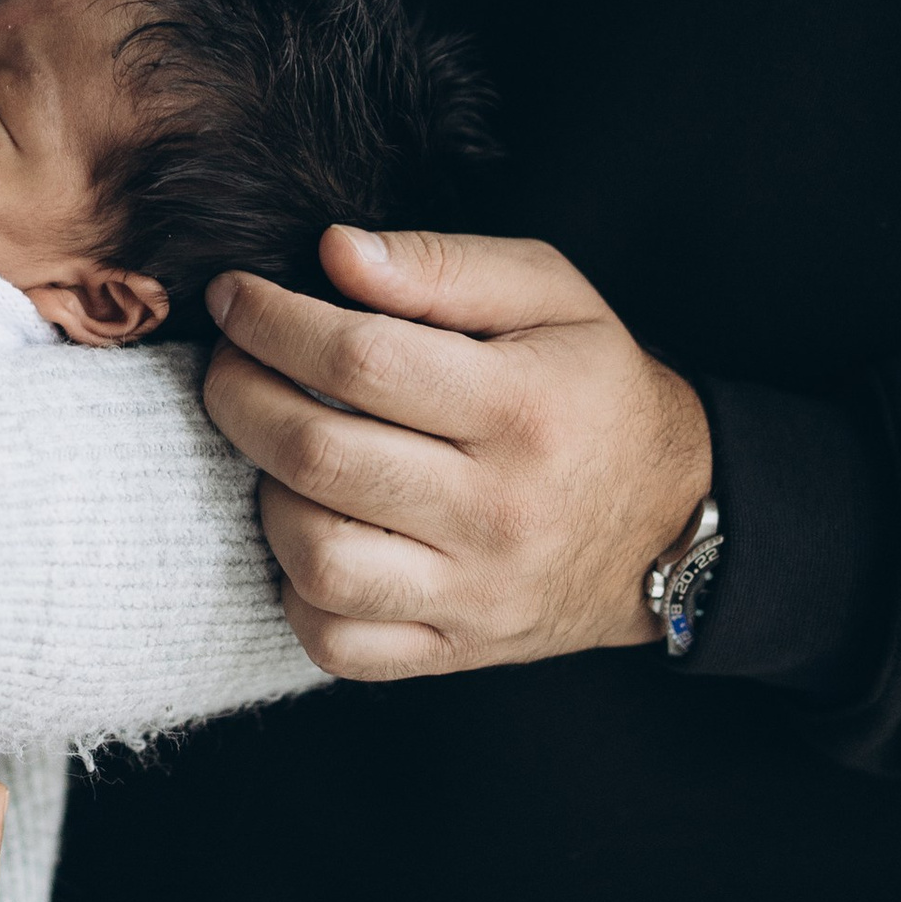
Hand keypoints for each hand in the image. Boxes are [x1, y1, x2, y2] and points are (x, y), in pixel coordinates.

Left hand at [203, 225, 710, 677]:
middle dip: (240, 395)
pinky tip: (307, 531)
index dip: (272, 320)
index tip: (234, 296)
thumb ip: (440, 264)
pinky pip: (339, 644)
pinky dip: (297, 591)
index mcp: (520, 406)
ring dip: (266, 493)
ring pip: (319, 558)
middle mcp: (498, 509)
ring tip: (275, 449)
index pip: (360, 359)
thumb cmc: (593, 386)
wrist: (673, 518)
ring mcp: (474, 592)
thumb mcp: (548, 293)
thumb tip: (334, 253)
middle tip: (227, 361)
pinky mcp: (455, 649)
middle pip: (321, 456)